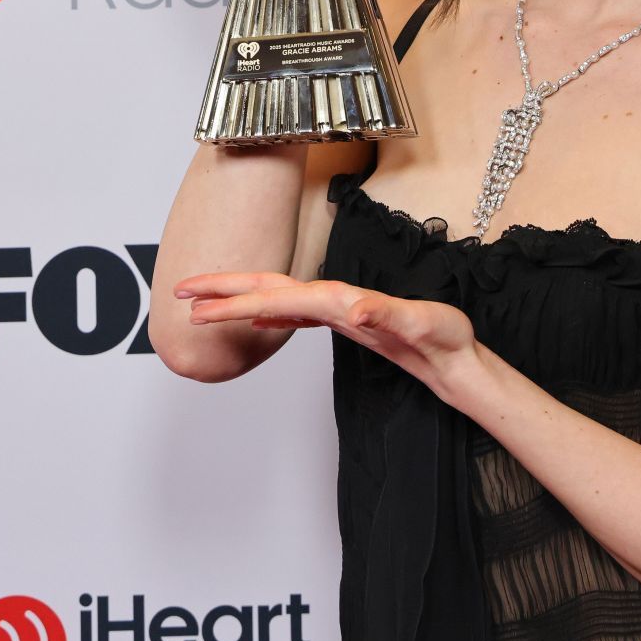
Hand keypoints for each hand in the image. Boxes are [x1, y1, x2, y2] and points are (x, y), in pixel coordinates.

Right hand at [173, 270, 479, 400]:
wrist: (460, 353)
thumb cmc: (446, 338)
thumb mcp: (422, 326)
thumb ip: (387, 314)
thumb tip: (352, 307)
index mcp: (341, 299)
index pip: (277, 298)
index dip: (235, 301)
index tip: (200, 307)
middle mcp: (335, 299)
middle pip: (267, 287)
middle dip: (222, 288)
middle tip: (179, 292)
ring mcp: (336, 309)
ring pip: (274, 299)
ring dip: (237, 300)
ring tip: (202, 306)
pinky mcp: (343, 321)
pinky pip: (293, 314)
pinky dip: (267, 315)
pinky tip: (257, 322)